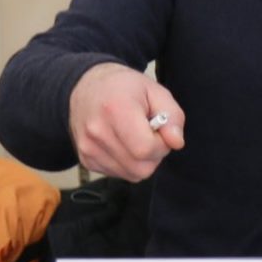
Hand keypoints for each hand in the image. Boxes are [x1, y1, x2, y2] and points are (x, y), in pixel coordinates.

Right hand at [68, 63, 185, 181]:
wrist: (87, 87)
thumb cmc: (124, 87)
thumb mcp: (155, 90)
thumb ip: (172, 116)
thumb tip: (176, 142)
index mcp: (115, 110)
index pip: (146, 149)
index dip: (161, 144)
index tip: (159, 129)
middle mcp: (97, 132)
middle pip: (140, 167)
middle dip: (154, 155)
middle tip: (149, 134)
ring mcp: (88, 148)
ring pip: (132, 174)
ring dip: (141, 160)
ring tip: (135, 137)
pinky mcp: (86, 160)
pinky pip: (119, 174)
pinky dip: (128, 163)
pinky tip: (123, 143)